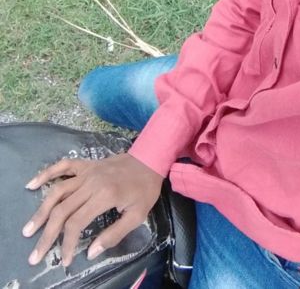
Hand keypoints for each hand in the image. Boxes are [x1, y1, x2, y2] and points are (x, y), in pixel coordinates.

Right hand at [22, 152, 162, 267]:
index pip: (77, 222)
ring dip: (41, 211)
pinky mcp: (87, 164)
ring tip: (29, 228)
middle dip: (47, 234)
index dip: (68, 243)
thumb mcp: (137, 215)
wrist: (151, 158)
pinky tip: (32, 185)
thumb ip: (114, 234)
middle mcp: (92, 183)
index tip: (65, 259)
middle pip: (62, 210)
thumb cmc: (145, 188)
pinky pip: (63, 166)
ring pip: (57, 191)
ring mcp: (87, 172)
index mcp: (105, 196)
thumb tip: (91, 252)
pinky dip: (46, 174)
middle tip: (36, 254)